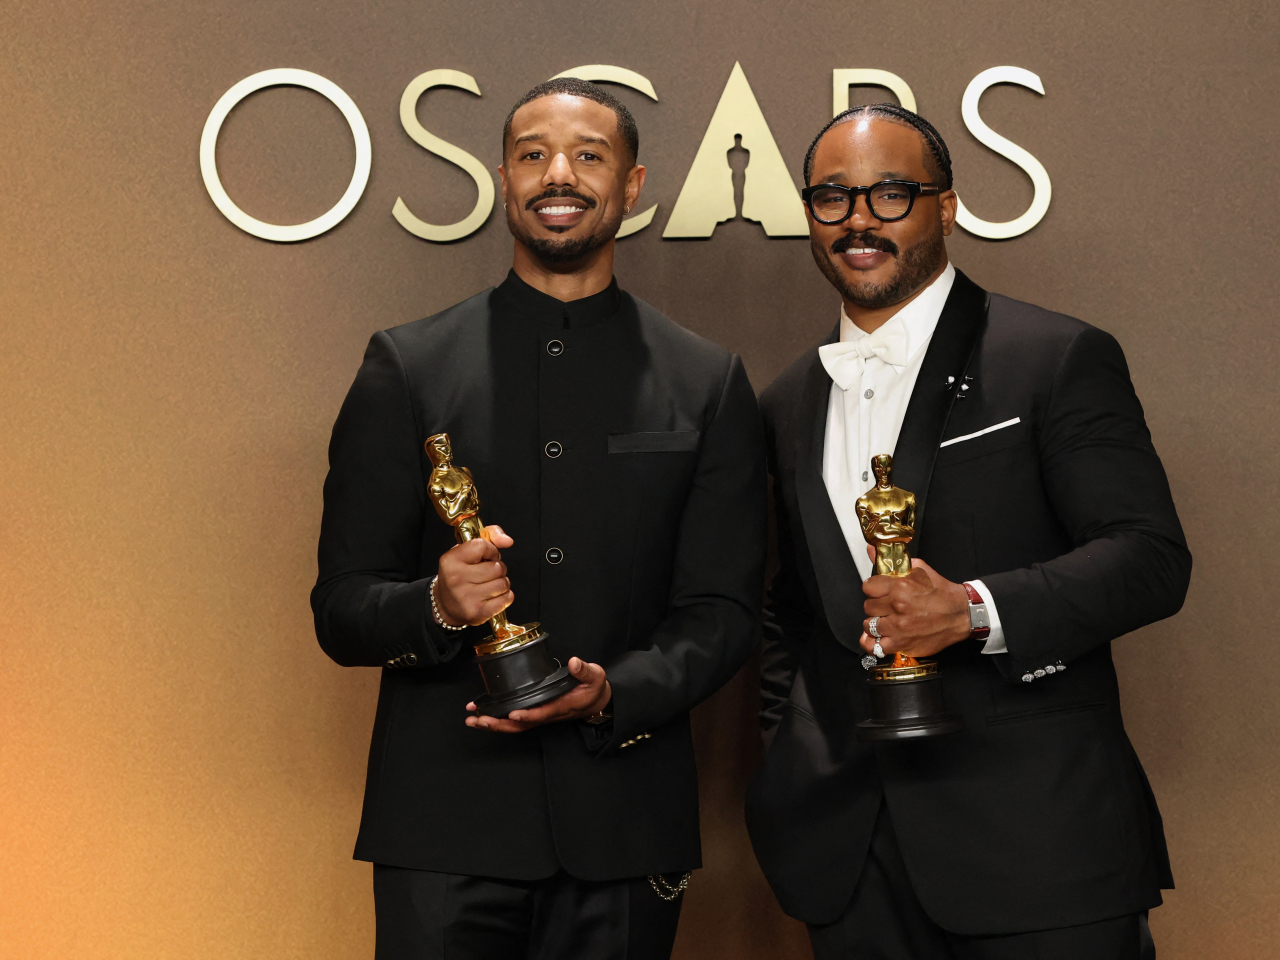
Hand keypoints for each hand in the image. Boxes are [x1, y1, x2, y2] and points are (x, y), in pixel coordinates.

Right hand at [434, 525, 513, 625]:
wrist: (445, 606)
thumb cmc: (458, 574)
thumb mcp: (465, 550)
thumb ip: (489, 536)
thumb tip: (507, 540)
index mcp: (451, 560)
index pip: (483, 546)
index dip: (490, 550)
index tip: (485, 557)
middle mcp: (456, 578)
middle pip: (497, 567)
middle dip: (497, 568)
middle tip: (486, 573)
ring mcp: (467, 597)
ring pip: (504, 583)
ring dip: (501, 583)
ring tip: (488, 584)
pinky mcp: (479, 612)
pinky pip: (507, 598)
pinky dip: (504, 596)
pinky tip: (492, 596)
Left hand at [465, 657, 610, 732]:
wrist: (596, 702)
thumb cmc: (593, 689)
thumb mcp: (595, 676)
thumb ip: (585, 670)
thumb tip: (574, 662)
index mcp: (561, 706)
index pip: (542, 713)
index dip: (527, 715)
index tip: (513, 713)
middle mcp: (547, 714)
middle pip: (521, 725)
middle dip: (499, 724)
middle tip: (480, 719)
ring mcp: (540, 715)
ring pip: (515, 726)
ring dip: (494, 724)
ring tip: (474, 719)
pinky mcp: (535, 713)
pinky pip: (515, 720)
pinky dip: (498, 719)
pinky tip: (482, 715)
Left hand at [860, 545, 970, 658]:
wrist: (960, 615)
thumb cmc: (942, 594)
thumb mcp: (919, 570)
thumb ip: (893, 562)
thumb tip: (873, 551)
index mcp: (900, 587)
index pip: (868, 587)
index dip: (873, 588)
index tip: (878, 591)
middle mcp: (897, 607)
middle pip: (868, 606)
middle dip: (876, 605)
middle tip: (886, 606)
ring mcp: (898, 628)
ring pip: (869, 625)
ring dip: (876, 623)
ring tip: (886, 621)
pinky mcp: (902, 644)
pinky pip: (875, 647)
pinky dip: (874, 643)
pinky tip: (879, 638)